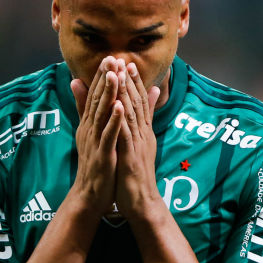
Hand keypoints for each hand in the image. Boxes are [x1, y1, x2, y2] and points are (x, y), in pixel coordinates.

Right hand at [70, 57, 124, 214]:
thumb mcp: (92, 134)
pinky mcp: (102, 154)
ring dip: (108, 94)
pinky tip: (120, 107)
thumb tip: (78, 85)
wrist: (89, 195)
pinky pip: (108, 135)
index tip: (109, 57)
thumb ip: (87, 110)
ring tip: (114, 75)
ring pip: (101, 114)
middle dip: (104, 78)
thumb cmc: (95, 164)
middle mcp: (89, 129)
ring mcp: (95, 141)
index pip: (95, 96)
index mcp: (89, 124)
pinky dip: (114, 120)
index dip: (102, 76)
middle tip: (111, 57)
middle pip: (97, 100)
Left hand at [115, 61, 162, 218]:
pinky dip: (122, 120)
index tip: (127, 63)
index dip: (133, 82)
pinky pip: (126, 136)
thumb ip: (142, 126)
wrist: (142, 203)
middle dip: (129, 81)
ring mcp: (137, 145)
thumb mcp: (139, 147)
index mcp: (142, 132)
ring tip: (120, 75)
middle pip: (137, 104)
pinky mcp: (130, 158)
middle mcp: (142, 135)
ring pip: (132, 116)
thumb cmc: (137, 176)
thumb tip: (145, 108)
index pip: (139, 103)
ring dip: (126, 94)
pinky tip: (117, 107)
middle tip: (123, 59)